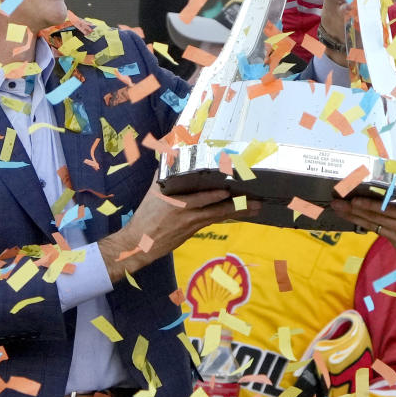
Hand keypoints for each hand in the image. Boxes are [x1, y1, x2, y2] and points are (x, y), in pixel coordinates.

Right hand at [98, 179, 259, 283]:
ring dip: (239, 212)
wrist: (139, 243)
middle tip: (256, 200)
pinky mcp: (194, 231)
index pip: (202, 196)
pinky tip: (241, 213)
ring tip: (256, 208)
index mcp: (177, 202)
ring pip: (219, 216)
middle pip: (217, 208)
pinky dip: (228, 216)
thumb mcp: (154, 191)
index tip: (233, 186)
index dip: (218, 193)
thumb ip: (165, 173)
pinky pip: (214, 221)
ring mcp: (193, 223)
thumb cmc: (146, 215)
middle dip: (238, 204)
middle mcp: (188, 213)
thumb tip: (170, 153)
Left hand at [332, 179, 395, 273]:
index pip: (383, 210)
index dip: (366, 205)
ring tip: (340, 211)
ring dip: (355, 218)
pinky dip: (369, 225)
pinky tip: (360, 221)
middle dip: (351, 210)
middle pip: (371, 218)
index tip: (351, 199)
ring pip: (372, 226)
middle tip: (334, 204)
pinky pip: (380, 233)